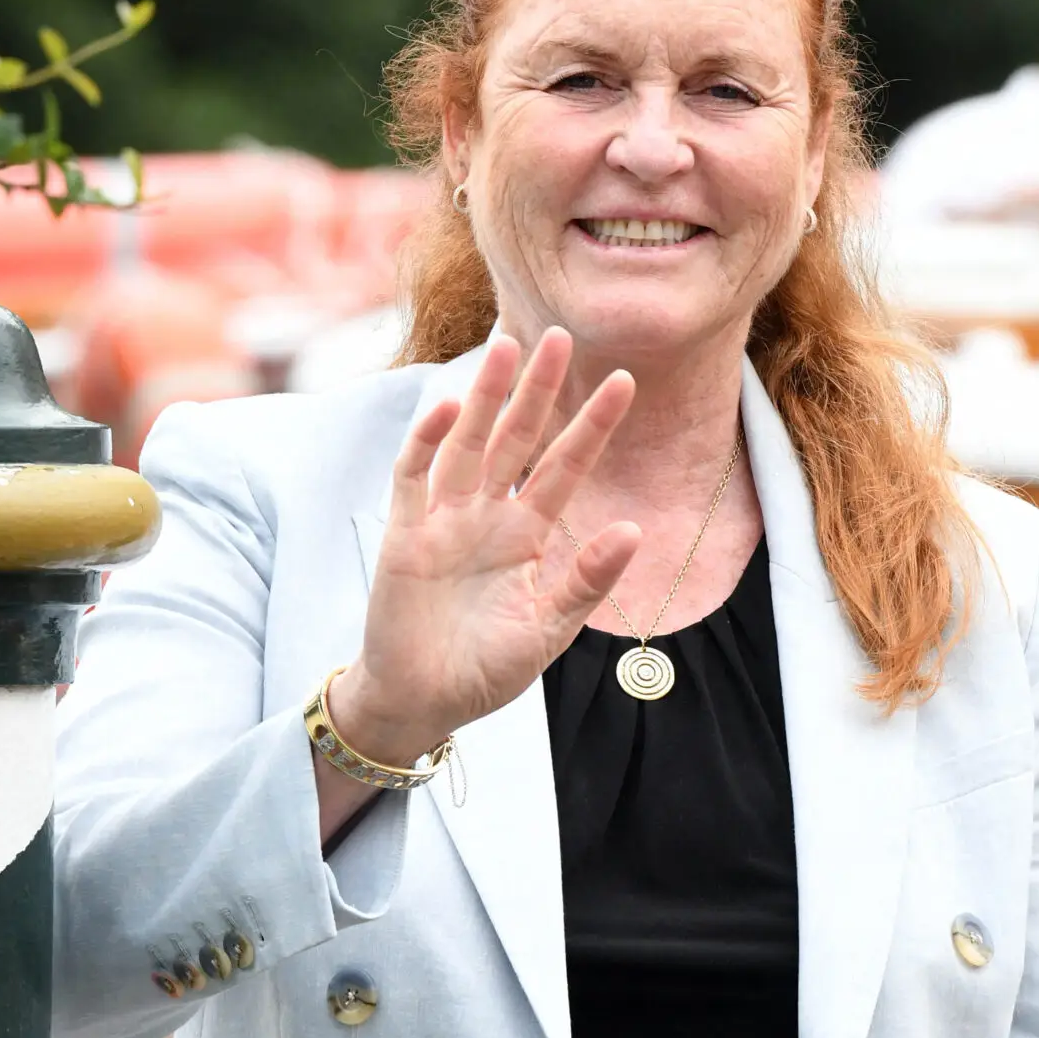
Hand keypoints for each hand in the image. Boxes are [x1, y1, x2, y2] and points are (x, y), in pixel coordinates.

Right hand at [328, 328, 638, 771]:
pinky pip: (414, 478)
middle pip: (517, 438)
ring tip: (508, 345)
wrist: (423, 703)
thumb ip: (587, 580)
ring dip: (486, 397)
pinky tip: (447, 409)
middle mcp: (488, 516)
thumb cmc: (486, 669)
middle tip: (561, 334)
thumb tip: (634, 530)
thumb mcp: (549, 629)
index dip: (592, 425)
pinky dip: (427, 443)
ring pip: (468, 443)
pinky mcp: (404, 536)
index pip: (566, 467)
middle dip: (538, 388)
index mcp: (528, 535)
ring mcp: (444, 520)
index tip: (625, 382)